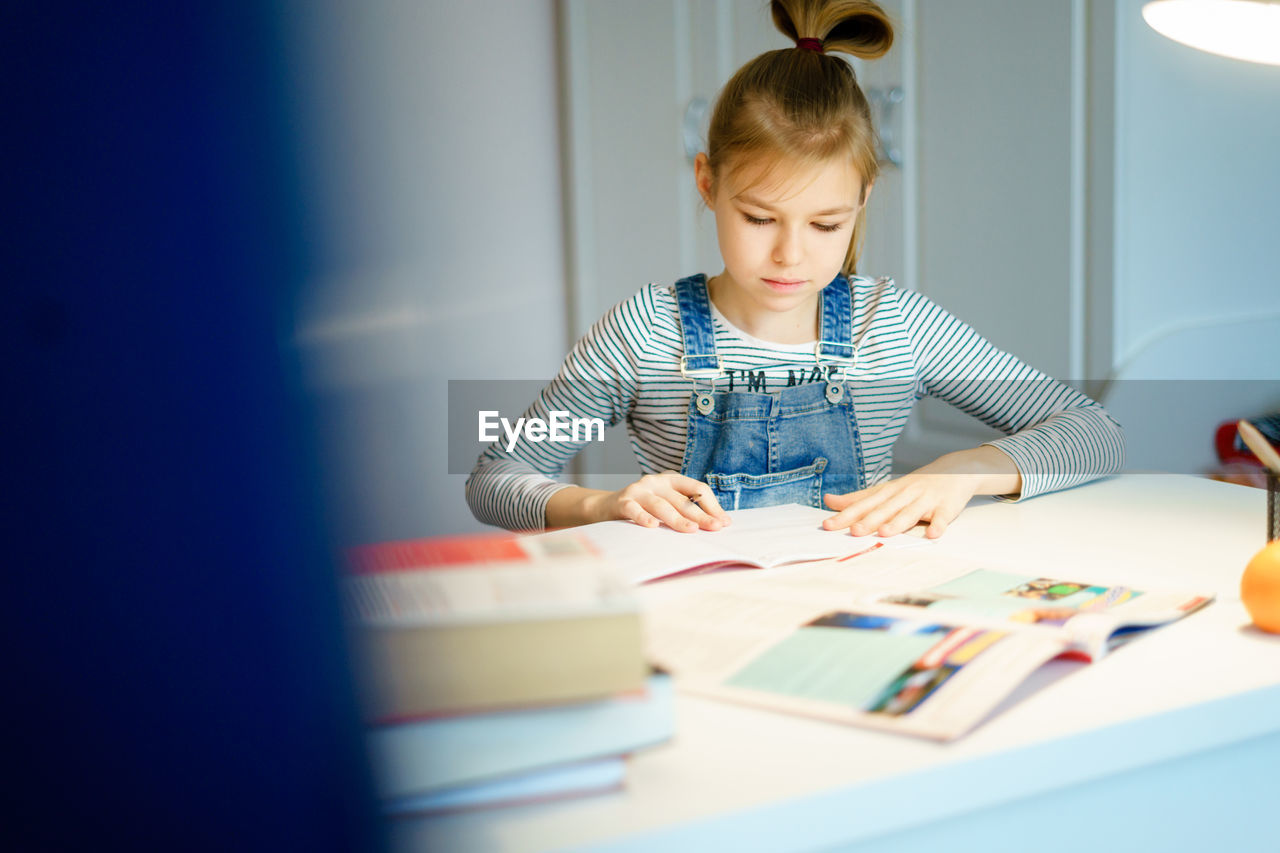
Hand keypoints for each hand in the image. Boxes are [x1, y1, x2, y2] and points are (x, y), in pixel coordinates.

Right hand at [546, 472, 729, 531]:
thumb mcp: (666, 504)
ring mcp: (638, 490)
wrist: (605, 507)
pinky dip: (643, 517)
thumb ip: (687, 509)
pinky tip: (652, 526)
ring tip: (691, 531)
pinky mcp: (622, 502)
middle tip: (715, 528)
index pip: (697, 489)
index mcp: (671, 480)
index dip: (712, 505)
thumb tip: (720, 523)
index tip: (724, 522)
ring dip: (677, 519)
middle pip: (683, 499)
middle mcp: (655, 481)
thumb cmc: (643, 508)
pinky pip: (634, 509)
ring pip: (662, 505)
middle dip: (701, 515)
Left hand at [821, 446, 1020, 538]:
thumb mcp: (885, 490)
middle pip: (884, 509)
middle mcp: (904, 494)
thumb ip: (858, 499)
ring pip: (910, 512)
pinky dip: (938, 525)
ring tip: (885, 533)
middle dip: (868, 520)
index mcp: (888, 492)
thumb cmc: (914, 485)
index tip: (829, 524)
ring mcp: (926, 500)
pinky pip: (942, 517)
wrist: (954, 470)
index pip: (864, 504)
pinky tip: (933, 534)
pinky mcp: (946, 507)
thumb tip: (828, 500)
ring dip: (898, 522)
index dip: (846, 514)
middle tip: (853, 531)